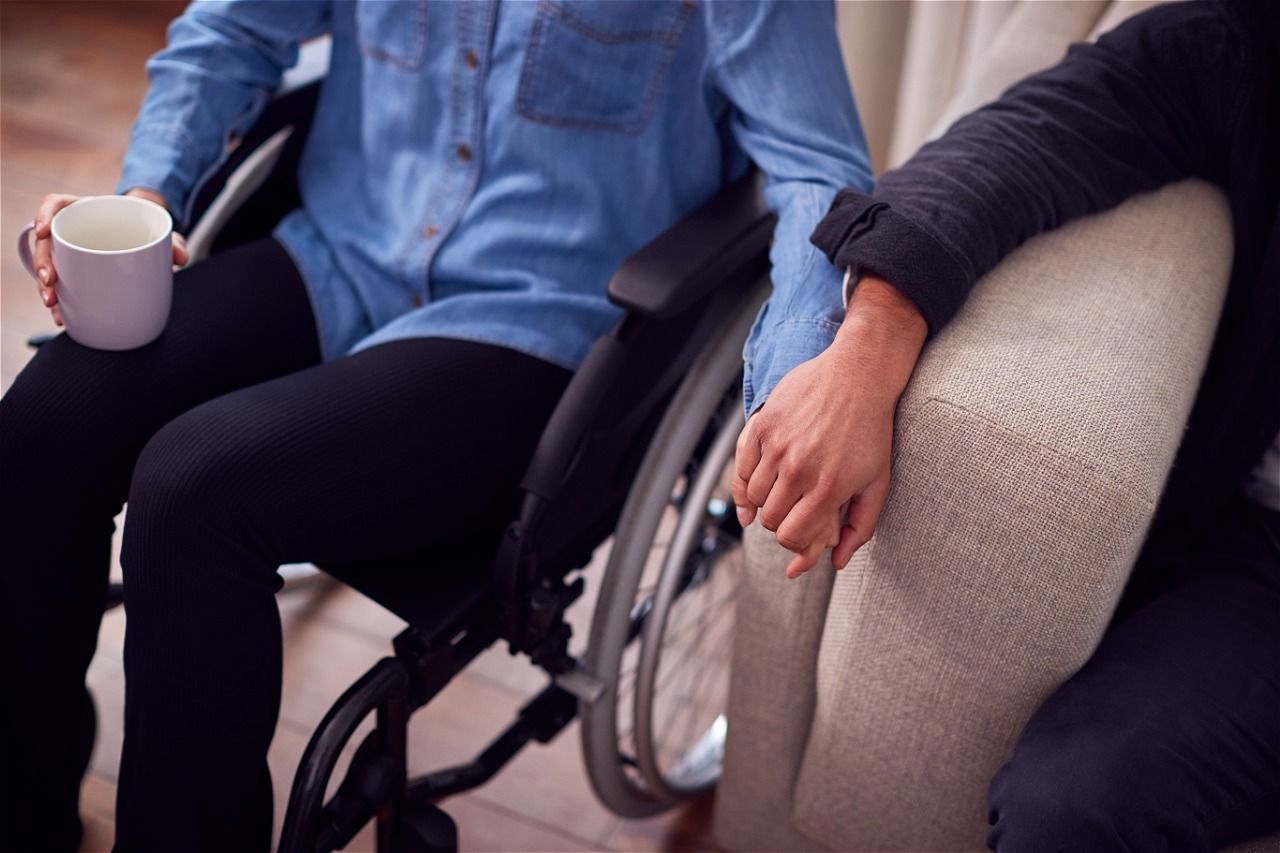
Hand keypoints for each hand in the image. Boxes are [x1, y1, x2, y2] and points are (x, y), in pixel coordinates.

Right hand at [29, 188, 187, 325]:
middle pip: (46, 241)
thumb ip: (173, 242)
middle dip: (43, 262)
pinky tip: (63, 318)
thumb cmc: (147, 230)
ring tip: (53, 305)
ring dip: (45, 287)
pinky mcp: (74, 272)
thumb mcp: (162, 232)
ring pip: (49, 266)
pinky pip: (61, 285)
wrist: (146, 240)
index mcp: (87, 210)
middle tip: (50, 283)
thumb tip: (180, 257)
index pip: (56, 203)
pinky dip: (61, 303)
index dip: (44, 214)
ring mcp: (71, 251)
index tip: (43, 231)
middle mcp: (73, 229)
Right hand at [732, 274, 926, 578]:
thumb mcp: (877, 482)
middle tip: (793, 514)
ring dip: (765, 502)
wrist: (859, 374)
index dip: (795, 543)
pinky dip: (744, 483)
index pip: (791, 536)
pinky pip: (741, 467)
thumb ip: (860, 527)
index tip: (802, 534)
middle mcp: (799, 469)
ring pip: (755, 495)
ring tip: (781, 495)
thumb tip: (837, 562)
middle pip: (771, 519)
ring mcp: (777, 446)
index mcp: (829, 488)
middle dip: (781, 523)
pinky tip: (752, 490)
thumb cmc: (871, 430)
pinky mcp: (763, 425)